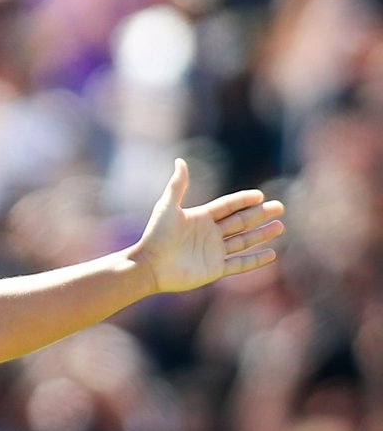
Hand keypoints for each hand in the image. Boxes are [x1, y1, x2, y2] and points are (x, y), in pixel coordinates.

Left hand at [134, 159, 284, 293]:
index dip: (243, 200)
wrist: (150, 265)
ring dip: (262, 234)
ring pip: (243, 241)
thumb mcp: (167, 207)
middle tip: (279, 207)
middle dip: (260, 215)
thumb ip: (177, 185)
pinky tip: (272, 254)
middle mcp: (209, 234)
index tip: (260, 195)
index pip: (227, 206)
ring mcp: (213, 252)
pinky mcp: (215, 269)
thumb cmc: (156, 235)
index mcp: (200, 218)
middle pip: (240, 221)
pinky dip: (255, 260)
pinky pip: (240, 264)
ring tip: (280, 226)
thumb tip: (180, 160)